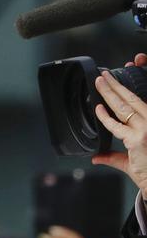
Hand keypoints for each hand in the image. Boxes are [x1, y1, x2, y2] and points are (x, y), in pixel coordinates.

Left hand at [93, 58, 146, 194]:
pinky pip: (117, 126)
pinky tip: (98, 109)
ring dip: (110, 93)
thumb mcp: (130, 161)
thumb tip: (96, 157)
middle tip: (103, 76)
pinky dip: (106, 117)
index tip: (116, 81)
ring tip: (100, 82)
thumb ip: (113, 157)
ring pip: (125, 107)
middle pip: (132, 99)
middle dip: (116, 86)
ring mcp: (146, 129)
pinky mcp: (138, 139)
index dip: (126, 90)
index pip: (138, 101)